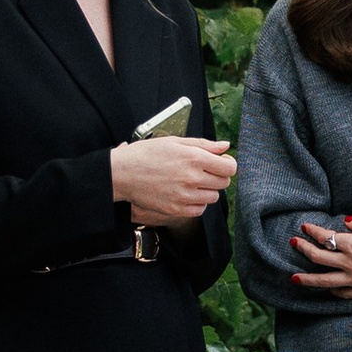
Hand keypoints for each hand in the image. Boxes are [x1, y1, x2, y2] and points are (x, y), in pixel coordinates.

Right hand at [109, 133, 237, 226]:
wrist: (122, 173)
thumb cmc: (145, 154)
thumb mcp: (174, 141)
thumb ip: (203, 144)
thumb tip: (225, 146)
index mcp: (193, 158)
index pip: (229, 167)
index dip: (228, 163)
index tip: (222, 162)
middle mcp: (191, 178)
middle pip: (223, 183)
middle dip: (218, 175)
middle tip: (206, 171)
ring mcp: (184, 196)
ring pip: (213, 197)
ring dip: (208, 189)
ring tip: (193, 181)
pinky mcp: (176, 209)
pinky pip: (199, 209)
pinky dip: (197, 202)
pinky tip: (186, 192)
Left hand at [290, 214, 351, 298]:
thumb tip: (345, 221)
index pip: (325, 237)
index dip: (312, 231)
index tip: (304, 227)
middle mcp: (347, 263)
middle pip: (317, 257)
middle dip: (302, 248)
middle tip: (293, 243)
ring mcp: (351, 279)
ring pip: (322, 280)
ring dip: (306, 278)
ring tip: (293, 278)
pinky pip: (339, 293)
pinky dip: (329, 290)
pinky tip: (324, 289)